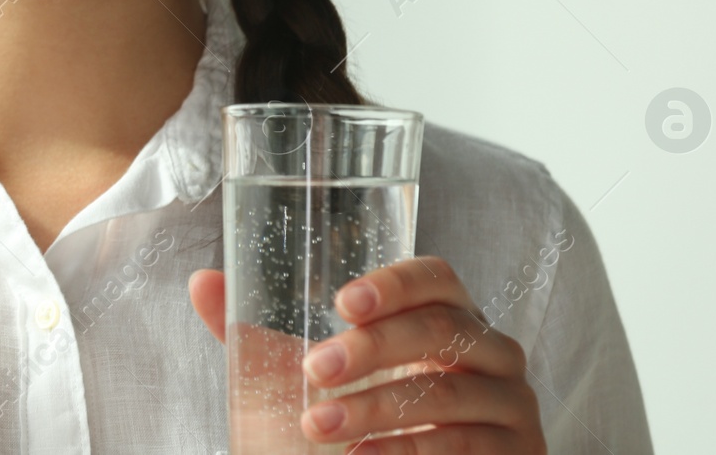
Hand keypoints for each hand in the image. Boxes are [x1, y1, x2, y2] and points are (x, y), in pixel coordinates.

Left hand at [189, 257, 545, 452]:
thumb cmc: (360, 429)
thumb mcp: (306, 382)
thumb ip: (257, 335)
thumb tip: (203, 282)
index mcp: (447, 317)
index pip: (436, 278)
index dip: (395, 282)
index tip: (342, 302)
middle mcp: (491, 353)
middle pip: (441, 328)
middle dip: (373, 349)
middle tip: (315, 370)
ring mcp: (512, 407)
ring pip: (449, 392)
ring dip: (379, 409)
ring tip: (321, 427)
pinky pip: (467, 448)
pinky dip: (409, 453)